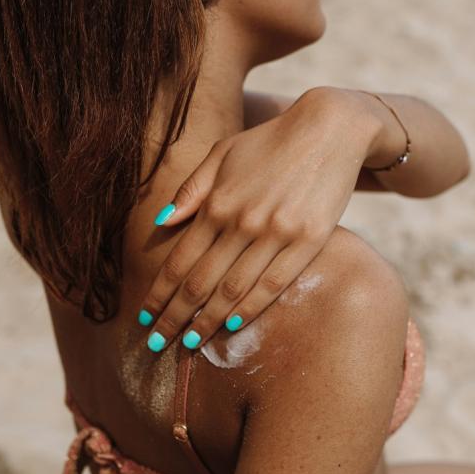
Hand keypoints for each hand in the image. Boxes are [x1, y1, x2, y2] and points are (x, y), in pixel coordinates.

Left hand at [139, 86, 382, 352]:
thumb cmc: (272, 141)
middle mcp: (242, 221)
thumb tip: (160, 223)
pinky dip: (250, 309)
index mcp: (218, 202)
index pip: (180, 260)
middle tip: (156, 344)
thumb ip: (192, 190)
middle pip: (201, 282)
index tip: (145, 317)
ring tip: (190, 345)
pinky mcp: (309, 241)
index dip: (160, 293)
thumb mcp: (223, 153)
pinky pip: (274, 284)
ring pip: (234, 290)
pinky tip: (232, 326)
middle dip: (175, 317)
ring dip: (207, 321)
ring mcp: (277, 233)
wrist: (330, 129)